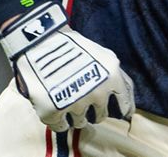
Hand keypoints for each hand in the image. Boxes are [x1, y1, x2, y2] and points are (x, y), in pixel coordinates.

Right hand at [0, 1, 134, 131]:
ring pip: (81, 122)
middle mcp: (98, 93)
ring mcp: (77, 103)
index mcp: (112, 76)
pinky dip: (60, 124)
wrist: (41, 42)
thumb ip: (111, 73)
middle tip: (90, 111)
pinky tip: (59, 119)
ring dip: (78, 118)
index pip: (125, 100)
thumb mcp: (102, 55)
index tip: (125, 114)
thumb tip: (118, 95)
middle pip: (102, 115)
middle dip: (97, 114)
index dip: (125, 108)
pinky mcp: (54, 111)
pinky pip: (61, 126)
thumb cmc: (71, 44)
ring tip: (72, 111)